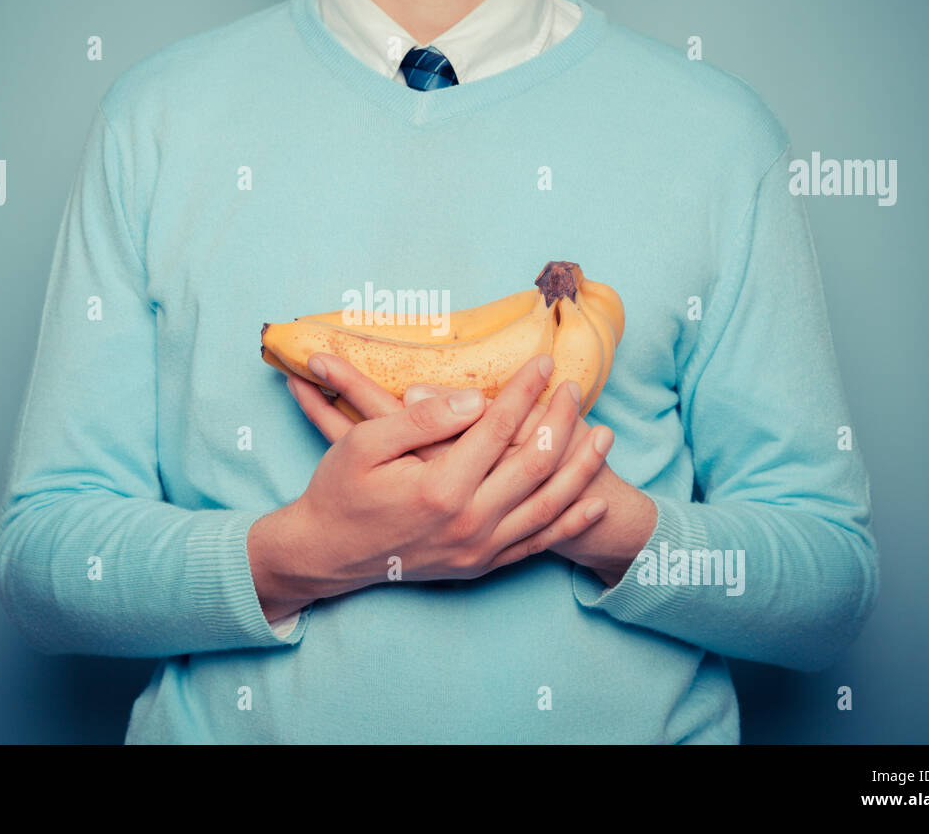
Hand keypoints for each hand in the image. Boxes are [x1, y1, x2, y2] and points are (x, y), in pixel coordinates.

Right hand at [249, 354, 613, 621]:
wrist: (324, 555)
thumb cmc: (339, 490)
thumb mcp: (364, 443)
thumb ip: (422, 419)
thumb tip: (475, 398)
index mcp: (440, 487)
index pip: (498, 426)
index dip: (525, 390)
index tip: (544, 362)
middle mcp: (467, 523)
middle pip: (534, 464)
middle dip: (561, 422)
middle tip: (575, 389)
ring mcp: (476, 549)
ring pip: (547, 506)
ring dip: (581, 469)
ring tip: (604, 435)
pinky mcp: (478, 566)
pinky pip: (536, 544)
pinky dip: (569, 522)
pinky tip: (592, 501)